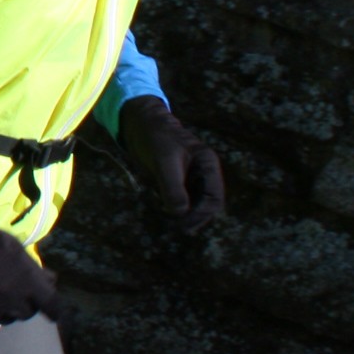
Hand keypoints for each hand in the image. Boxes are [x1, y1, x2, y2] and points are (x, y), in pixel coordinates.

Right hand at [0, 208, 57, 324]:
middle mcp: (14, 302)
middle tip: (16, 290)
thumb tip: (51, 280)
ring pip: (7, 318)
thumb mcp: (17, 249)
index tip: (53, 311)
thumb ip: (35, 269)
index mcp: (29, 284)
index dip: (55, 310)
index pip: (53, 306)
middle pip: (28, 313)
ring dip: (7, 309)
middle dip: (26, 303)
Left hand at [119, 95, 225, 227]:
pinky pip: (181, 199)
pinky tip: (165, 212)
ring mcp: (191, 176)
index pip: (214, 198)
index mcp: (207, 165)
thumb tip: (180, 213)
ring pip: (194, 203)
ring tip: (172, 224)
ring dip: (186, 215)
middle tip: (178, 229)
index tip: (185, 226)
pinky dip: (176, 208)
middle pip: (206, 203)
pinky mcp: (177, 179)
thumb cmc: (155, 139)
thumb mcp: (164, 162)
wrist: (139, 124)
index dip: (202, 215)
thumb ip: (173, 187)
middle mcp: (203, 172)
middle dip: (195, 217)